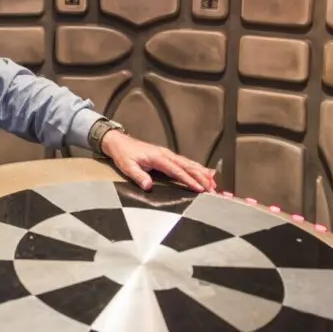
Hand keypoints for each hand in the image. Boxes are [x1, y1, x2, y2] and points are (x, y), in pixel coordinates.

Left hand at [101, 131, 216, 192]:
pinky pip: (185, 162)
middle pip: (188, 166)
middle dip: (202, 178)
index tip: (199, 188)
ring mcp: (168, 154)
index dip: (189, 180)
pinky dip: (197, 167)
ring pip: (189, 163)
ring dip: (202, 173)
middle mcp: (166, 154)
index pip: (177, 170)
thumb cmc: (123, 154)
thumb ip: (138, 176)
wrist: (119, 142)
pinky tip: (205, 172)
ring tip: (213, 183)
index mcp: (158, 157)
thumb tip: (148, 186)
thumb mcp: (127, 166)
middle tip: (212, 188)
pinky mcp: (167, 156)